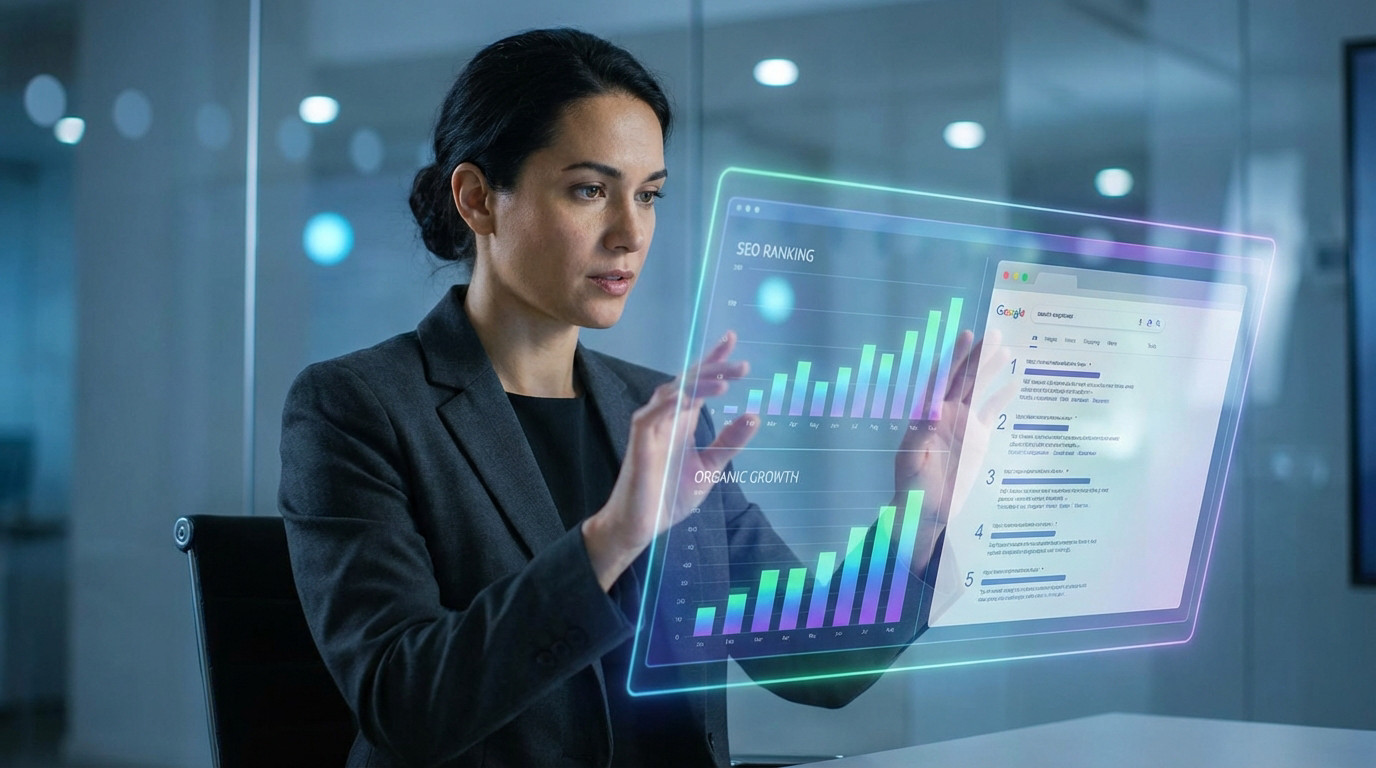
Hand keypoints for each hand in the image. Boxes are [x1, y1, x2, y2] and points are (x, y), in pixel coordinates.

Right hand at [583, 332, 758, 590]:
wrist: (640, 525)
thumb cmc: (669, 496)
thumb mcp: (709, 468)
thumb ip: (729, 443)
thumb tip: (754, 416)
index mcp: (683, 419)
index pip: (700, 382)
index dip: (714, 359)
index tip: (732, 339)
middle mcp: (667, 415)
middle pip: (690, 380)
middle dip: (715, 369)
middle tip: (742, 365)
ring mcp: (651, 424)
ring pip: (674, 391)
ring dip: (699, 384)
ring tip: (726, 382)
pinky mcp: (639, 438)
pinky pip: (653, 412)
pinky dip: (672, 401)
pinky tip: (691, 398)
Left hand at [891, 329, 1015, 561]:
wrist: (925, 509)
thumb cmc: (911, 485)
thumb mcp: (911, 459)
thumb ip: (920, 434)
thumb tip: (931, 410)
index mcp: (928, 413)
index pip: (943, 379)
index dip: (955, 357)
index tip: (967, 335)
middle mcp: (946, 413)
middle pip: (965, 378)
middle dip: (978, 356)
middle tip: (994, 333)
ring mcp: (964, 423)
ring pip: (980, 390)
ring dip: (991, 370)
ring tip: (1007, 349)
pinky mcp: (978, 438)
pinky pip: (992, 412)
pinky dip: (1002, 397)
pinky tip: (1015, 382)